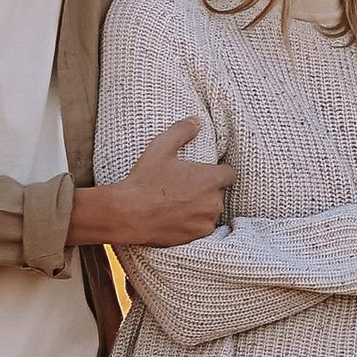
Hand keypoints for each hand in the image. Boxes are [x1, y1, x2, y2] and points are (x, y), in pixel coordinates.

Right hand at [74, 121, 225, 251]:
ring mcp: (206, 220)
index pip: (230, 173)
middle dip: (207, 189)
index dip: (218, 171)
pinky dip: (193, 222)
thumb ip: (181, 131)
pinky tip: (176, 216)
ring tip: (178, 202)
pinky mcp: (196, 236)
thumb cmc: (144, 180)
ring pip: (210, 211)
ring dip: (201, 207)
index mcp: (210, 179)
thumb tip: (196, 120)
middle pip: (219, 192)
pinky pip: (201, 226)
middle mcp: (214, 201)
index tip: (204, 172)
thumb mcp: (160, 148)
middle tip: (184, 187)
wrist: (127, 214)